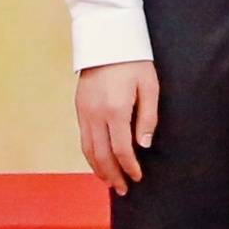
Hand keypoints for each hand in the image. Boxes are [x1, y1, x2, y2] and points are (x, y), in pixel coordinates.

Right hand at [74, 60, 159, 192]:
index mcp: (116, 110)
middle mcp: (96, 114)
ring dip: (99, 170)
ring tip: (110, 182)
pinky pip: (83, 139)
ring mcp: (84, 112)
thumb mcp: (149, 87)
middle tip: (123, 189)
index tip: (138, 176)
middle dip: (113, 176)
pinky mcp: (79, 108)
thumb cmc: (133, 62)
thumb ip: (148, 118)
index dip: (130, 167)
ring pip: (88, 150)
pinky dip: (90, 156)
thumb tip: (143, 145)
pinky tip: (98, 162)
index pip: (122, 150)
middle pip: (102, 156)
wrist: (106, 39)